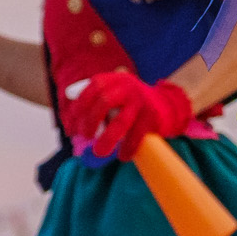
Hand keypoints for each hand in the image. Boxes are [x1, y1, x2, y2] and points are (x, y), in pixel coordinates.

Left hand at [64, 73, 193, 160]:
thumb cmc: (130, 102)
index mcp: (116, 79)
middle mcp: (129, 87)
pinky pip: (137, 136)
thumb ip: (93, 96)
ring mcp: (142, 102)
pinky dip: (127, 148)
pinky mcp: (152, 118)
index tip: (73, 121)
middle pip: (104, 102)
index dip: (80, 104)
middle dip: (90, 121)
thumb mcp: (114, 91)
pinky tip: (122, 156)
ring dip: (107, 139)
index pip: (94, 86)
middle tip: (84, 136)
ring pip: (120, 122)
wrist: (166, 104)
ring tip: (99, 152)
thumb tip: (70, 102)